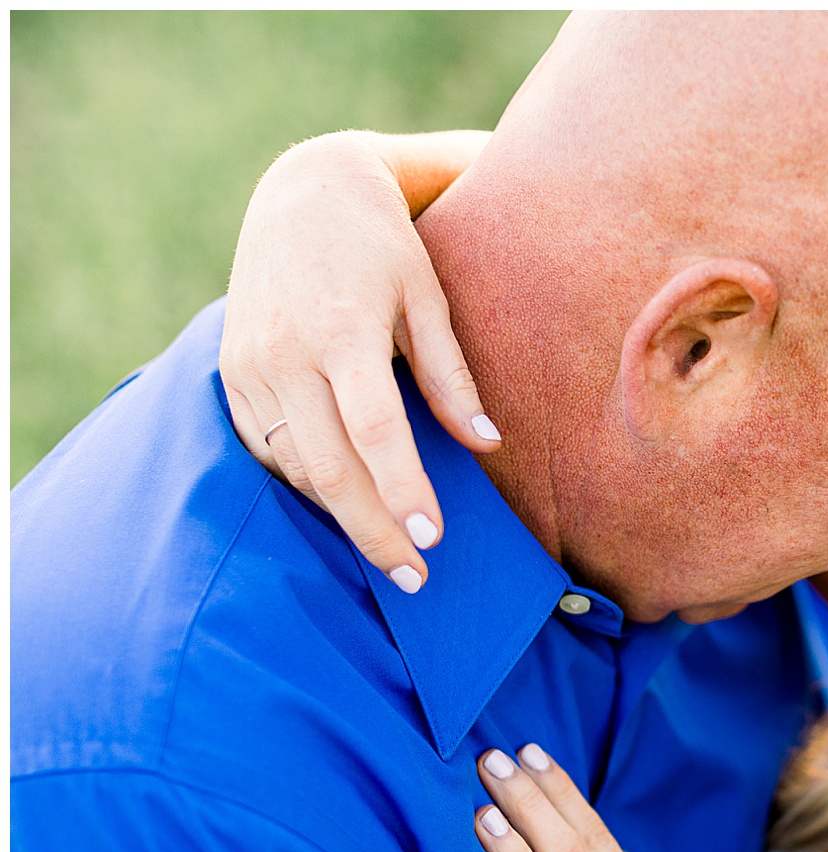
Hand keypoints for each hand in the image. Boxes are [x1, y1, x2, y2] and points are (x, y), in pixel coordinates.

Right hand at [221, 130, 497, 592]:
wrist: (305, 191)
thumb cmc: (383, 247)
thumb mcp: (427, 298)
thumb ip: (451, 376)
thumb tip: (488, 445)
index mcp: (341, 330)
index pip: (374, 431)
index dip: (403, 490)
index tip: (435, 539)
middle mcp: (285, 352)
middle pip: (329, 465)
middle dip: (373, 530)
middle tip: (416, 577)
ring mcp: (249, 364)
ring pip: (294, 465)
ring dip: (341, 515)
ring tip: (392, 554)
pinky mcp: (231, 373)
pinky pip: (266, 447)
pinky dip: (306, 483)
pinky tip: (346, 508)